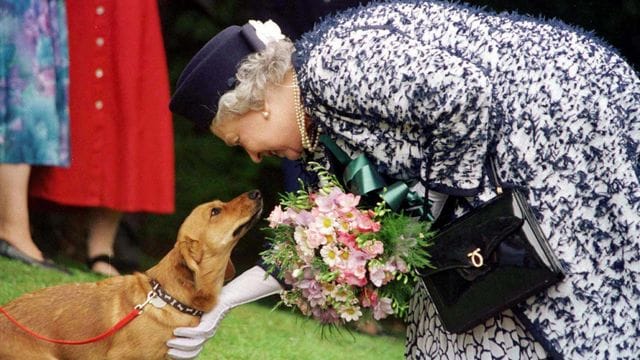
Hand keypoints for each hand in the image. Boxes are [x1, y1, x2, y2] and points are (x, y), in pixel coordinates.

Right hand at [166, 266, 281, 358]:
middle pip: (193, 351)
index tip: (170, 354)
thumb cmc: (215, 299)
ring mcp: (210, 329)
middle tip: (167, 352)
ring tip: (170, 343)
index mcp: (205, 333)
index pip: (193, 351)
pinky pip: (198, 333)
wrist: (232, 294)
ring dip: (180, 345)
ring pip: (194, 344)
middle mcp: (208, 334)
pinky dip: (186, 334)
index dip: (182, 356)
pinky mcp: (211, 322)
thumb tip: (176, 317)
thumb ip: (190, 315)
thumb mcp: (200, 309)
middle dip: (179, 355)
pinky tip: (177, 331)